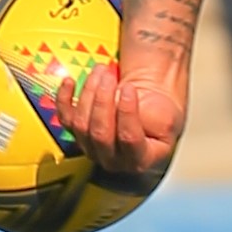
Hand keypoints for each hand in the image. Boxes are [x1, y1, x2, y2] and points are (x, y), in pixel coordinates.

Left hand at [61, 61, 185, 180]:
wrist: (149, 108)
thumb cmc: (160, 115)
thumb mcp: (167, 117)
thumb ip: (149, 119)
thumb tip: (119, 104)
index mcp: (140, 161)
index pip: (129, 139)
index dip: (127, 112)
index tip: (129, 88)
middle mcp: (112, 160)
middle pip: (100, 134)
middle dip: (102, 101)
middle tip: (108, 77)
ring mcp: (91, 148)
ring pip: (81, 124)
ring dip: (89, 93)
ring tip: (101, 71)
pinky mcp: (77, 133)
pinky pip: (65, 118)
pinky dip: (64, 98)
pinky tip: (69, 82)